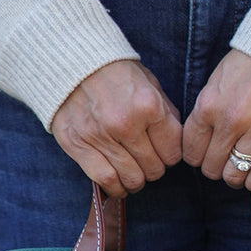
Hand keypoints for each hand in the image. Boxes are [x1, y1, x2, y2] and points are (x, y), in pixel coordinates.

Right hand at [51, 61, 183, 196]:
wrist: (74, 62)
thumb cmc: (117, 74)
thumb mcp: (149, 84)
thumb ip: (165, 113)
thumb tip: (176, 143)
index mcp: (148, 105)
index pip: (173, 151)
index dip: (171, 155)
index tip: (164, 153)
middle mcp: (126, 123)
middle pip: (154, 168)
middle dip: (155, 168)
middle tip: (148, 162)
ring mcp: (101, 136)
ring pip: (132, 178)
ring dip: (137, 181)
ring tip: (135, 175)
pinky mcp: (79, 145)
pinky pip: (105, 179)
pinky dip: (115, 188)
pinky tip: (118, 184)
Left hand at [182, 50, 250, 190]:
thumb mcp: (218, 80)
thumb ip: (206, 111)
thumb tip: (199, 141)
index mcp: (209, 106)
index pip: (191, 151)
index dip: (196, 157)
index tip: (203, 155)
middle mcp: (231, 121)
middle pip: (211, 167)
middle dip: (214, 168)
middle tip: (222, 162)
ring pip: (234, 174)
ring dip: (233, 177)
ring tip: (237, 172)